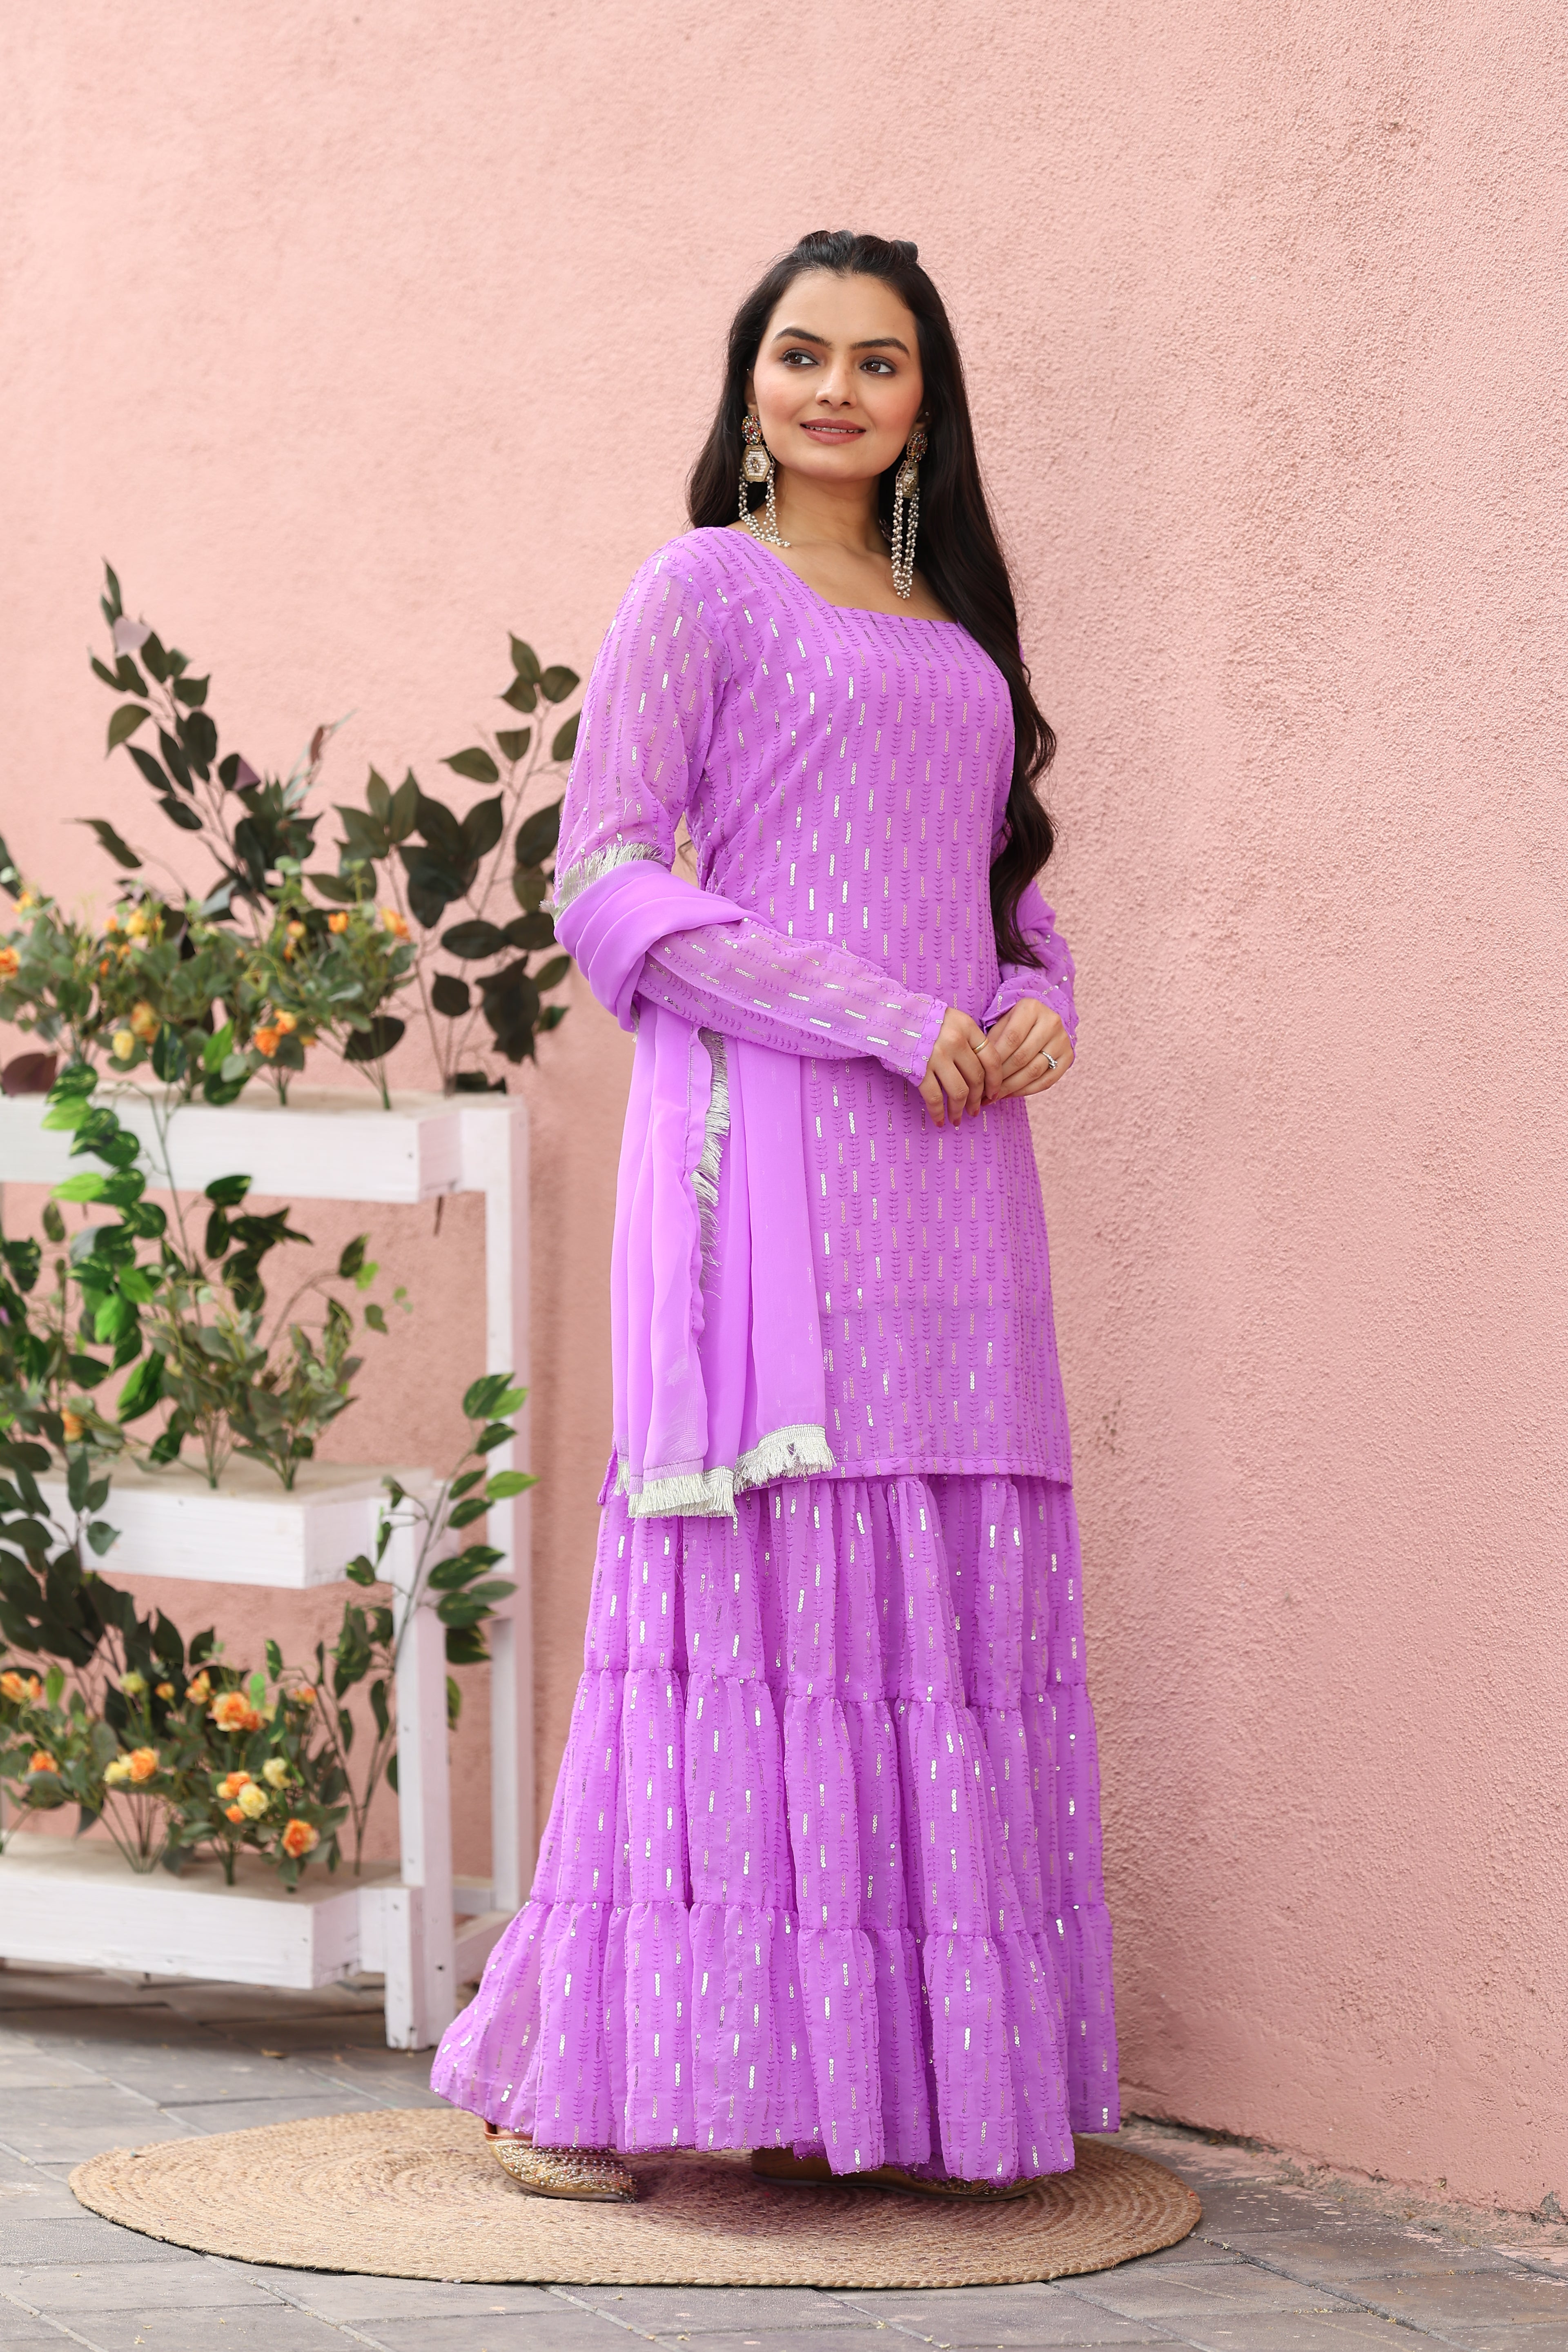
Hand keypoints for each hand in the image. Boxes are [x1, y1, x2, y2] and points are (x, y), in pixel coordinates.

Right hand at [918, 1006, 989, 1126]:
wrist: (888, 1017)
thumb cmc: (921, 1020)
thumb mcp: (950, 1019)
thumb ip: (967, 1038)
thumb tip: (982, 1069)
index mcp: (966, 1027)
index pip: (991, 1058)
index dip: (995, 1081)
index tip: (994, 1094)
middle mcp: (955, 1041)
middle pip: (976, 1078)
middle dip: (978, 1099)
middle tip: (975, 1110)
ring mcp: (937, 1056)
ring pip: (959, 1092)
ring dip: (959, 1110)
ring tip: (957, 1120)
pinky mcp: (919, 1069)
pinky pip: (934, 1098)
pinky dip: (938, 1113)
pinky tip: (939, 1121)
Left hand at [979, 998, 1072, 1099]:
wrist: (1043, 1019)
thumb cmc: (1015, 1023)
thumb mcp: (1001, 1023)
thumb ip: (992, 1041)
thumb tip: (981, 1070)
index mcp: (1032, 1008)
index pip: (1011, 1039)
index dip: (995, 1060)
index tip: (981, 1074)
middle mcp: (1051, 1022)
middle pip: (1022, 1057)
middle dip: (1001, 1077)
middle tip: (985, 1090)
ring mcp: (1062, 1040)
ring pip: (1034, 1071)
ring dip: (1012, 1087)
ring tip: (995, 1095)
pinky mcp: (1068, 1056)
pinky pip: (1047, 1081)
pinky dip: (1027, 1090)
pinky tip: (1011, 1094)